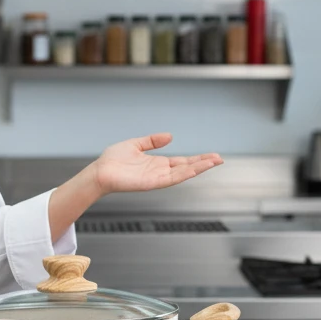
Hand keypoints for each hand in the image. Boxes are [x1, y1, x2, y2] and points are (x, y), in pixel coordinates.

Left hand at [91, 133, 222, 194]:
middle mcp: (160, 172)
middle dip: (204, 164)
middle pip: (187, 168)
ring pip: (183, 173)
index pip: (182, 162)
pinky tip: (196, 169)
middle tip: (220, 159)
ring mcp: (157, 178)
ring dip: (199, 168)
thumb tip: (170, 136)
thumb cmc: (113, 160)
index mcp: (157, 163)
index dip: (197, 159)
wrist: (100, 171)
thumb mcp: (136, 145)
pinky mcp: (152, 183)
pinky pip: (172, 178)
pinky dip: (185, 174)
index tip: (212, 156)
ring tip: (214, 162)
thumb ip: (153, 141)